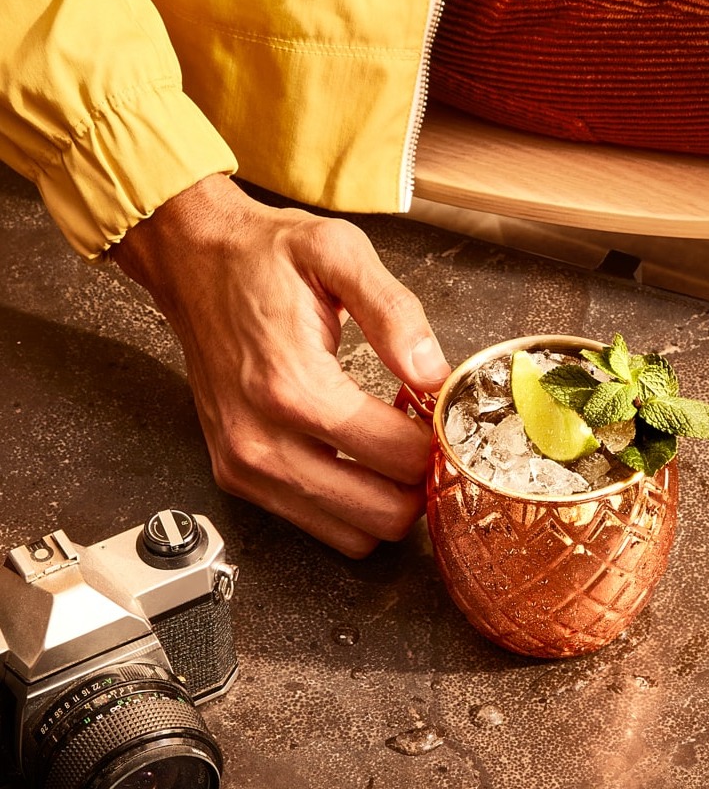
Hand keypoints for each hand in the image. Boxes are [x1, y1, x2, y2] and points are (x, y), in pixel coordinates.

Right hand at [112, 174, 449, 556]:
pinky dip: (351, 505)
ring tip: (387, 447)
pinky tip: (354, 456)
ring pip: (354, 535)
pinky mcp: (239, 479)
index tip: (436, 412)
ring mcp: (247, 468)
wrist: (191, 261)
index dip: (436, 438)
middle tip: (419, 436)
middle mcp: (263, 441)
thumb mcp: (338, 253)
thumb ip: (395, 313)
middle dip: (417, 481)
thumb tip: (434, 374)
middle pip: (383, 514)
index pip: (400, 458)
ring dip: (386, 500)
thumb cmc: (261, 258)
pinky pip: (320, 527)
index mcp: (293, 388)